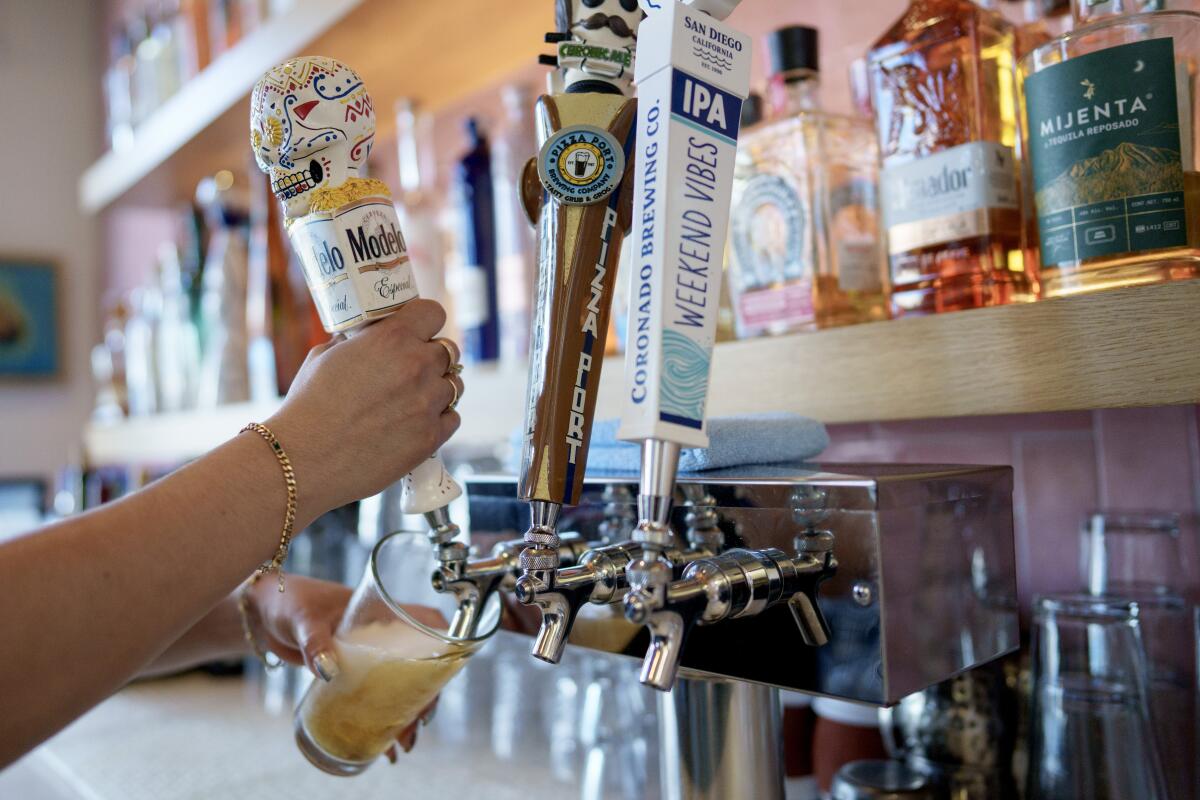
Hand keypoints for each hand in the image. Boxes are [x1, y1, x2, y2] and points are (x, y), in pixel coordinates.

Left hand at [245, 575, 439, 755]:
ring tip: (403, 743)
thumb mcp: (304, 619)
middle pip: (418, 663)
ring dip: (405, 713)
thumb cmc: (287, 601)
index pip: (426, 620)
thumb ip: (315, 642)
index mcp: (379, 611)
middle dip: (425, 695)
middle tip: (420, 723)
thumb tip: (328, 671)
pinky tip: (381, 745)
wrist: (260, 613)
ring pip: (398, 685)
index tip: (451, 666)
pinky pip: (372, 697)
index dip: (446, 640)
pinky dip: (379, 720)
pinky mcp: (348, 673)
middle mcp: (379, 634)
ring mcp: (365, 655)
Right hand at [265, 300, 464, 523]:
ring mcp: (427, 403)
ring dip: (438, 388)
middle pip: (448, 350)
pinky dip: (439, 417)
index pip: (433, 313)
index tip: (419, 329)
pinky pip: (452, 418)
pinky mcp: (430, 437)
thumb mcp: (325, 356)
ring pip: (455, 385)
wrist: (304, 458)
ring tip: (414, 398)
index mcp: (392, 339)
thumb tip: (365, 336)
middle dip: (431, 357)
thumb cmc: (308, 406)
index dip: (426, 321)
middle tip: (412, 368)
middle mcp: (416, 366)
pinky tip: (418, 421)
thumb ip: (355, 342)